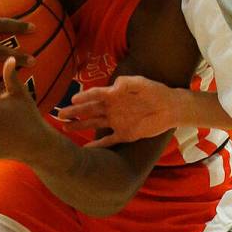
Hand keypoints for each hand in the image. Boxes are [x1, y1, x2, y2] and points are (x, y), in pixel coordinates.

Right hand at [57, 75, 178, 146]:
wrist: (170, 108)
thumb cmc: (156, 91)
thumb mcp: (142, 83)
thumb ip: (127, 83)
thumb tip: (114, 86)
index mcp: (115, 95)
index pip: (96, 95)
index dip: (85, 97)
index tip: (73, 99)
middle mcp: (113, 109)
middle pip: (90, 110)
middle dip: (75, 112)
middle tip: (60, 115)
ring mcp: (118, 122)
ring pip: (95, 124)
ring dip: (81, 125)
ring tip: (66, 127)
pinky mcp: (125, 134)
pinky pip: (109, 140)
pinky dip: (98, 145)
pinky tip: (86, 148)